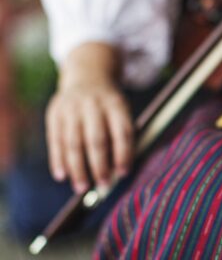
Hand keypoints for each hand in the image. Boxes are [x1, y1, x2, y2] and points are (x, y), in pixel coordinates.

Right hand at [45, 43, 133, 192]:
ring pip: (74, 142)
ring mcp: (72, 108)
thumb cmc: (110, 104)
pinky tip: (62, 176)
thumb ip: (122, 136)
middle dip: (100, 165)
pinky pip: (55, 140)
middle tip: (103, 185)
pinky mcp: (55, 113)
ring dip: (77, 168)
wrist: (87, 75)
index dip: (124, 154)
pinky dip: (58, 160)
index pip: (122, 132)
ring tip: (82, 188)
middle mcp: (93, 104)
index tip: (124, 174)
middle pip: (96, 139)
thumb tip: (120, 173)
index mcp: (116, 104)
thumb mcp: (122, 111)